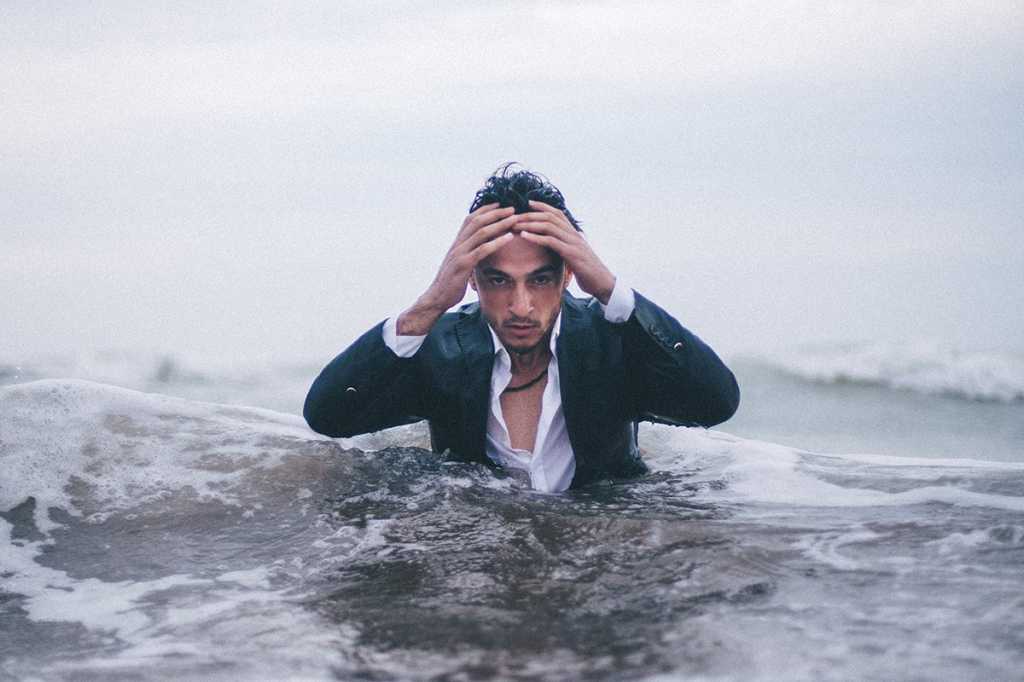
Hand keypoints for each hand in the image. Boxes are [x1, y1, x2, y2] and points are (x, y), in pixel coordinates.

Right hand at [397, 204, 517, 334]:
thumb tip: (481, 250)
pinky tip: (509, 238)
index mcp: (457, 243)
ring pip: (481, 232)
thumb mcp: (460, 264)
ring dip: (500, 223)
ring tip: (514, 219)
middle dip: (496, 213)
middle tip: (512, 208)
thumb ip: (469, 254)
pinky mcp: (463, 265)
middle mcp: (457, 244)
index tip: (500, 205)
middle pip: (477, 221)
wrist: (436, 298)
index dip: (485, 210)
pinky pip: (482, 250)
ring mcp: (459, 254)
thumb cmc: (450, 283)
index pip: (470, 219)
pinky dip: (497, 242)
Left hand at [517, 200, 616, 303]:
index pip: (557, 214)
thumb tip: (553, 247)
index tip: (528, 203)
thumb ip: (565, 248)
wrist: (603, 283)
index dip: (543, 206)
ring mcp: (573, 243)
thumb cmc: (588, 272)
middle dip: (531, 215)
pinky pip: (551, 241)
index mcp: (574, 234)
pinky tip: (524, 236)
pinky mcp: (572, 254)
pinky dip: (536, 237)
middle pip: (550, 217)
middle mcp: (574, 235)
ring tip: (515, 225)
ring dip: (530, 224)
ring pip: (549, 226)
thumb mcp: (574, 256)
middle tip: (514, 216)